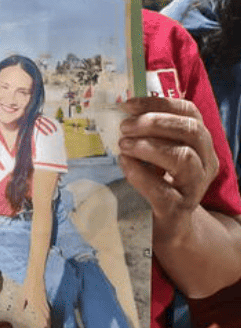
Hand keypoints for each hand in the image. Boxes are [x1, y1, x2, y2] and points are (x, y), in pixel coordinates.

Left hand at [21, 277, 48, 327]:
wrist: (35, 275)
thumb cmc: (28, 285)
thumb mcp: (22, 295)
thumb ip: (22, 304)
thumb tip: (21, 311)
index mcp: (36, 305)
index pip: (42, 318)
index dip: (44, 325)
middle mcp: (42, 304)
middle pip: (47, 316)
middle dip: (48, 325)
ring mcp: (44, 300)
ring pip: (48, 312)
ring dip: (48, 319)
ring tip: (48, 325)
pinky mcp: (44, 296)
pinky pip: (48, 307)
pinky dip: (48, 313)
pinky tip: (47, 314)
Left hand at [117, 97, 216, 221]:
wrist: (174, 224)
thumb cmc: (162, 180)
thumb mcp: (160, 152)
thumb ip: (149, 132)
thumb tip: (122, 111)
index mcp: (201, 142)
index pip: (189, 112)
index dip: (158, 103)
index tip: (127, 105)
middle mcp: (206, 161)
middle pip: (191, 131)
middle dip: (155, 123)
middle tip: (124, 126)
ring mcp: (195, 186)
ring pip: (183, 158)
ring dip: (148, 147)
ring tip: (123, 145)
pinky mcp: (179, 208)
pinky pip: (163, 190)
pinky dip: (140, 174)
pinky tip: (124, 164)